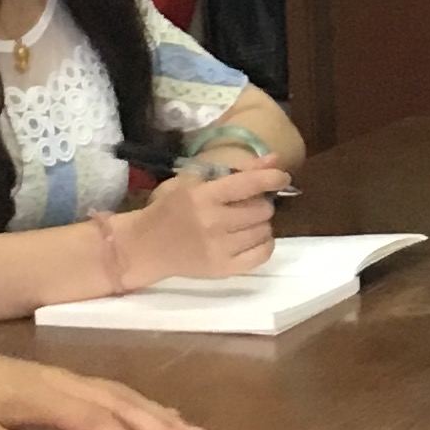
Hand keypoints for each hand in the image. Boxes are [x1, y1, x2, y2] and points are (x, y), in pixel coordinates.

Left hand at [0, 336, 207, 429]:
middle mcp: (60, 383)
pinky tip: (155, 411)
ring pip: (119, 393)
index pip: (94, 421)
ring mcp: (63, 378)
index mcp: (40, 399)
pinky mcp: (61, 378)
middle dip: (160, 424)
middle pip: (119, 404)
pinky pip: (108, 389)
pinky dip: (138, 401)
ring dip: (157, 412)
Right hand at [119, 158, 283, 281]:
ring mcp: (220, 249)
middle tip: (248, 203)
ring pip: (265, 231)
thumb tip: (274, 160)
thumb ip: (237, 170)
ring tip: (245, 221)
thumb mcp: (194, 179)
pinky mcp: (224, 269)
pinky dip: (263, 243)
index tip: (282, 177)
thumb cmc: (170, 207)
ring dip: (261, 223)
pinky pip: (262, 255)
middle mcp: (214, 223)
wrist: (147, 246)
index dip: (273, 178)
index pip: (250, 184)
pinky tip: (251, 238)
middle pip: (262, 209)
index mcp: (204, 196)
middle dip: (261, 203)